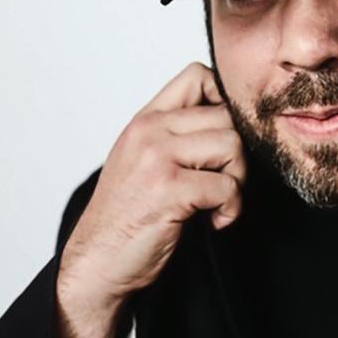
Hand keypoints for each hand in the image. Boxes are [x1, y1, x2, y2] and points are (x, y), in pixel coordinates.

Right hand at [59, 62, 245, 304]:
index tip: (225, 137)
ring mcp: (157, 158)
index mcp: (146, 120)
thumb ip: (178, 134)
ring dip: (238, 180)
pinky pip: (228, 186)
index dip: (225, 100)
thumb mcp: (145, 159)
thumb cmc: (129, 214)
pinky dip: (232, 208)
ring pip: (233, 146)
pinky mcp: (169, 189)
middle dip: (239, 153)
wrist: (98, 262)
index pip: (198, 75)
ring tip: (220, 202)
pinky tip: (215, 220)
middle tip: (227, 182)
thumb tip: (236, 120)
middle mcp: (149, 131)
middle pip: (227, 116)